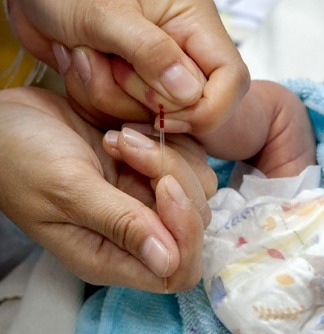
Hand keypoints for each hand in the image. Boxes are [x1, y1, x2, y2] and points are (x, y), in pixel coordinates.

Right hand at [0, 87, 215, 291]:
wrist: (6, 120)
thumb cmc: (20, 157)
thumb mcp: (66, 190)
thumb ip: (119, 223)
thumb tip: (168, 261)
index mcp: (110, 256)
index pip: (178, 269)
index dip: (186, 231)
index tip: (163, 185)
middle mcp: (134, 233)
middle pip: (194, 221)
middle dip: (173, 176)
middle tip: (127, 145)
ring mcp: (144, 199)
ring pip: (196, 185)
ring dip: (166, 154)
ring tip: (119, 137)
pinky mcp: (148, 170)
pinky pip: (187, 158)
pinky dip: (165, 139)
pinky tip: (126, 130)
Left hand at [7, 0, 249, 130]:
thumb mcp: (105, 13)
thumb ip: (150, 51)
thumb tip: (189, 94)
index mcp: (193, 24)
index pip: (231, 80)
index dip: (206, 108)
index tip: (164, 113)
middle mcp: (182, 51)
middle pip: (191, 107)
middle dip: (141, 97)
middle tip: (108, 60)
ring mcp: (156, 72)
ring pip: (152, 116)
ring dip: (109, 94)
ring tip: (85, 53)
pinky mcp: (130, 87)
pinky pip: (123, 115)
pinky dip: (96, 97)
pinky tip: (80, 62)